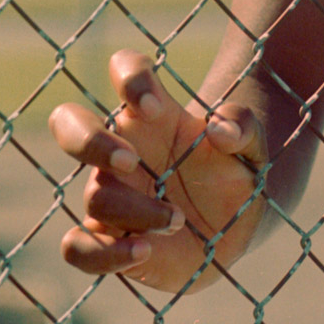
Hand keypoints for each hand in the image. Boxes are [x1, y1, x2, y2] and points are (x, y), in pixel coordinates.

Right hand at [50, 51, 266, 293]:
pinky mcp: (108, 240)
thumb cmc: (236, 173)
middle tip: (131, 161)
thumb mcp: (254, 146)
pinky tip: (143, 251)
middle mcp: (122, 150)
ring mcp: (110, 195)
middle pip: (69, 123)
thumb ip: (244, 127)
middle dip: (90, 140)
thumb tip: (220, 130)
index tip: (155, 107)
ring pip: (94, 197)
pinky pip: (76, 247)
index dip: (129, 78)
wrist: (235, 225)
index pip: (126, 70)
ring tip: (177, 220)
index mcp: (153, 114)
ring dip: (135, 211)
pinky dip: (101, 253)